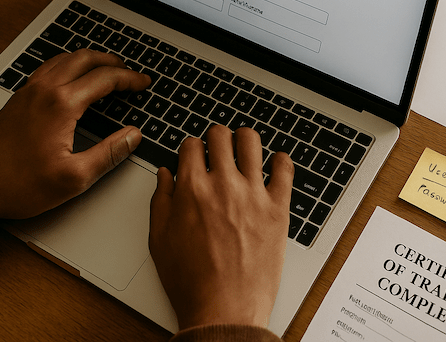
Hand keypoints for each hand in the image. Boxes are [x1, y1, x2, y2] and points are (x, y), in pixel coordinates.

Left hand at [0, 49, 150, 222]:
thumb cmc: (18, 184)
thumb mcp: (75, 177)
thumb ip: (110, 153)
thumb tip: (132, 136)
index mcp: (62, 105)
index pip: (105, 79)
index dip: (130, 79)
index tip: (143, 83)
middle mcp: (44, 90)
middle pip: (86, 59)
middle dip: (113, 62)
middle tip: (130, 72)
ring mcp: (29, 91)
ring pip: (66, 59)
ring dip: (90, 59)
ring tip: (107, 69)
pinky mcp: (19, 98)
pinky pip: (49, 67)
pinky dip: (69, 64)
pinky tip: (72, 76)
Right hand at [149, 125, 293, 329]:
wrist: (224, 309)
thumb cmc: (192, 281)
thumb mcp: (160, 240)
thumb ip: (161, 200)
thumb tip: (165, 175)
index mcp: (191, 189)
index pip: (191, 145)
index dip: (191, 147)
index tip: (194, 154)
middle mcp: (223, 184)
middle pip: (220, 135)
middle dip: (216, 137)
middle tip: (218, 148)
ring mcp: (253, 193)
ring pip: (252, 142)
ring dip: (244, 140)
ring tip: (244, 149)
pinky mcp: (278, 208)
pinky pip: (285, 170)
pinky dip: (281, 161)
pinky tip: (275, 164)